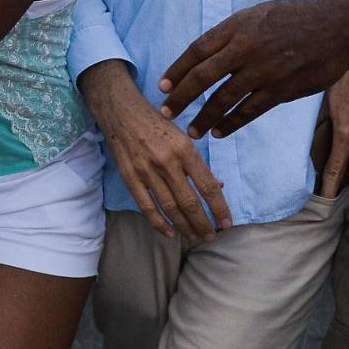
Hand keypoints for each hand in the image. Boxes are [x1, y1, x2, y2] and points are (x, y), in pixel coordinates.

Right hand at [81, 62, 230, 239]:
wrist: (121, 111)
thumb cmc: (157, 123)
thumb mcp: (183, 138)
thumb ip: (200, 163)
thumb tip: (219, 186)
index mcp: (185, 150)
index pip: (208, 186)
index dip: (219, 208)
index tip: (227, 224)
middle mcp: (168, 161)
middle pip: (190, 202)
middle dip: (203, 223)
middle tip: (210, 237)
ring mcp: (147, 171)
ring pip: (170, 207)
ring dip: (184, 226)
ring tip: (194, 237)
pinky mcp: (130, 177)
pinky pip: (147, 206)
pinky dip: (159, 223)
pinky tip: (169, 233)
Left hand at [158, 0, 348, 138]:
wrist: (337, 28)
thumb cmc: (297, 18)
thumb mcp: (258, 14)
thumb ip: (233, 33)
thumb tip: (210, 52)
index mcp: (237, 27)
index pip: (197, 50)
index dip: (177, 69)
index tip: (162, 84)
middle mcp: (245, 49)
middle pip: (203, 76)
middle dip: (181, 97)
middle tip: (166, 111)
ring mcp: (263, 71)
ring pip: (223, 99)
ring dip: (204, 117)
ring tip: (192, 130)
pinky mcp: (280, 90)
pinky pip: (249, 111)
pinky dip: (232, 123)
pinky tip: (220, 132)